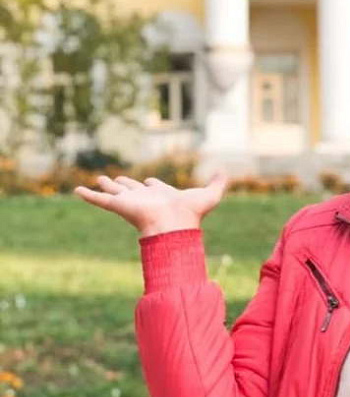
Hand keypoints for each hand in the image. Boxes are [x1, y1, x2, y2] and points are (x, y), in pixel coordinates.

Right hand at [73, 173, 228, 237]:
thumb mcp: (210, 194)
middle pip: (132, 188)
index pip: (154, 186)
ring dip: (107, 185)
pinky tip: (76, 191)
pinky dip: (87, 195)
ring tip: (98, 179)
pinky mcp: (119, 206)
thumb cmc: (192, 213)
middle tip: (116, 179)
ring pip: (115, 191)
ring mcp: (131, 202)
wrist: (174, 225)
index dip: (153, 183)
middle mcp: (145, 197)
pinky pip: (99, 200)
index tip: (149, 182)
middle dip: (126, 183)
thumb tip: (226, 171)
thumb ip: (218, 183)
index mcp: (162, 195)